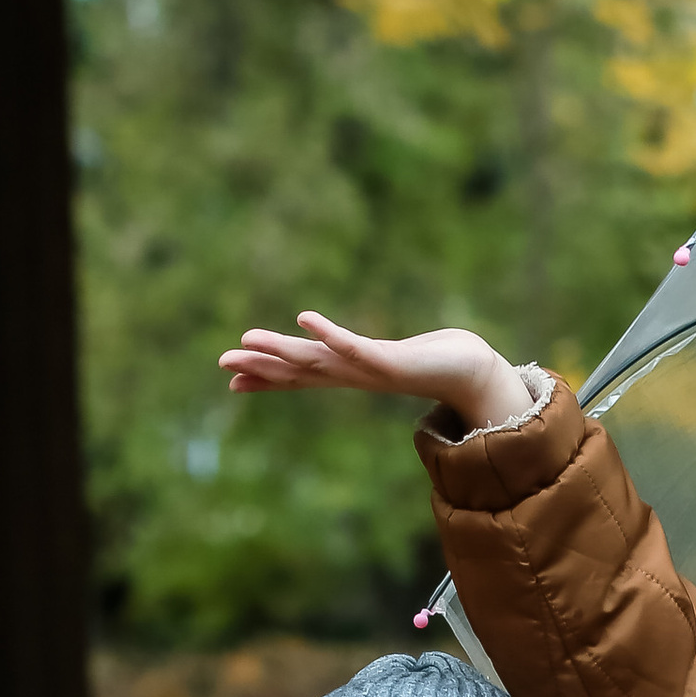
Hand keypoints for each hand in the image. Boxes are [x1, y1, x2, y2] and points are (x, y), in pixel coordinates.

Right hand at [216, 313, 535, 435]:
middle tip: (223, 362)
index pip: (300, 377)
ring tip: (248, 339)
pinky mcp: (389, 361)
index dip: (266, 378)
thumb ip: (364, 356)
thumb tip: (351, 354)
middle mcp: (353, 376)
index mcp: (349, 374)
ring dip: (281, 351)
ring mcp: (369, 370)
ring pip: (316, 361)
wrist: (472, 372)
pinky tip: (305, 317)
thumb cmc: (433, 362)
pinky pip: (353, 347)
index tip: (231, 379)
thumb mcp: (388, 359)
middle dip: (261, 366)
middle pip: (298, 371)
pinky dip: (329, 334)